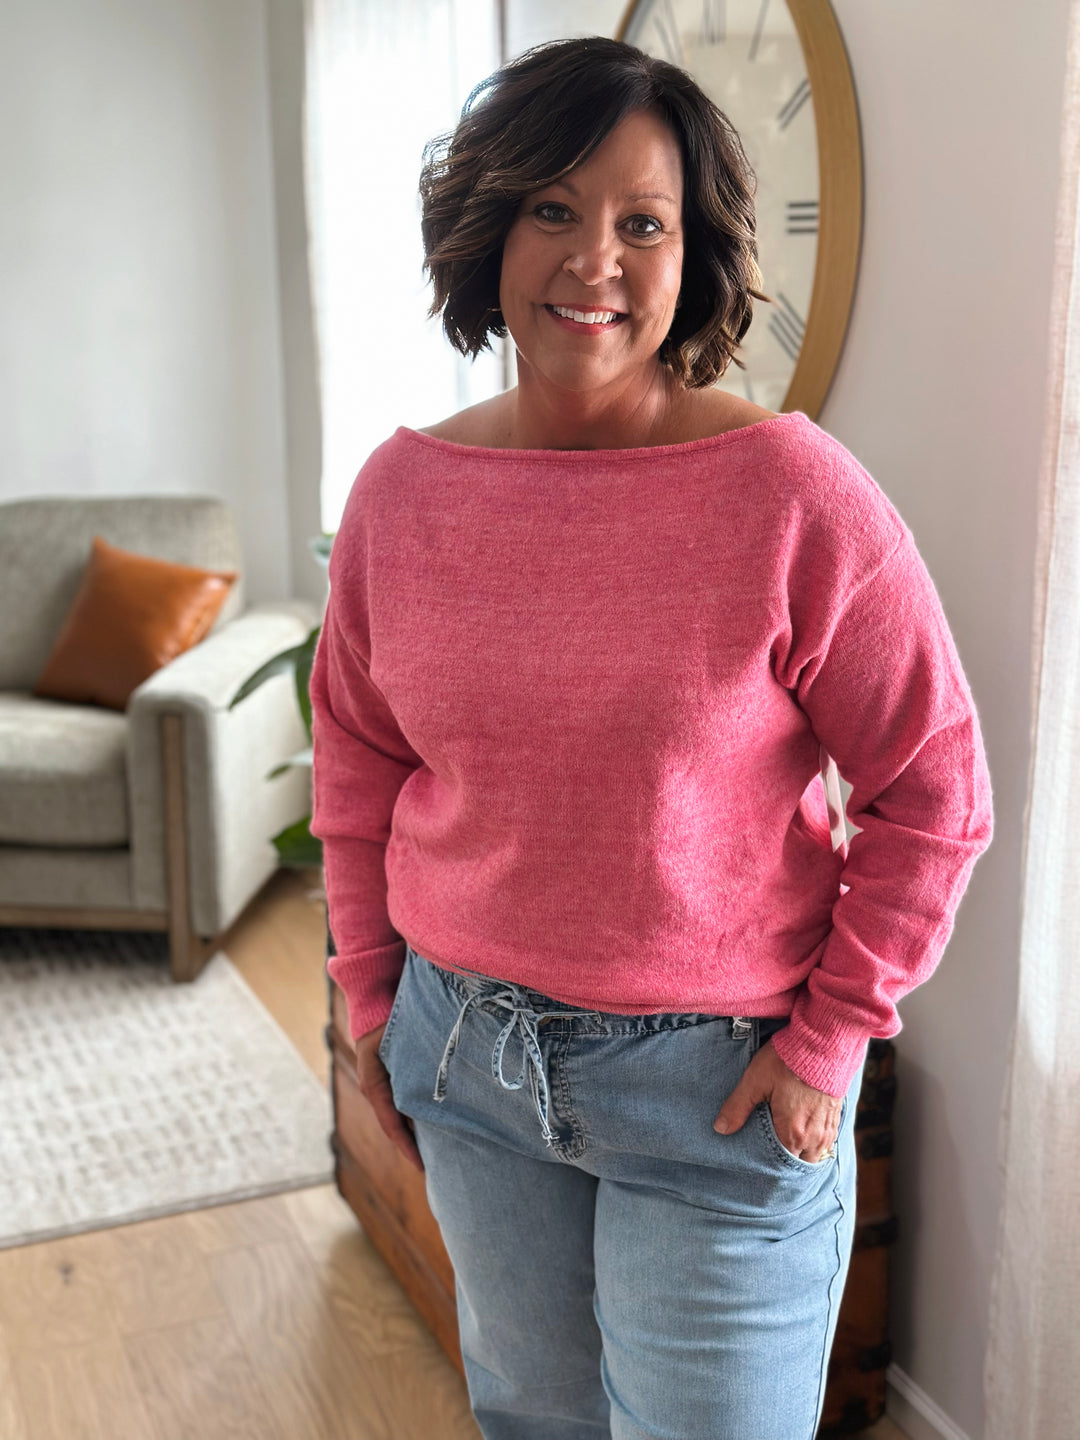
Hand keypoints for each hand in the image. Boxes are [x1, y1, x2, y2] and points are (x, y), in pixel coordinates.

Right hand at [354, 1024, 425, 1172]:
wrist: (376, 996)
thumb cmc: (387, 1016)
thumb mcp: (395, 1041)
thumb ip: (408, 1064)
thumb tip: (426, 1093)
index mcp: (373, 1083)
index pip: (391, 1123)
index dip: (406, 1146)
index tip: (421, 1166)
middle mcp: (375, 1086)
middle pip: (396, 1124)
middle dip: (413, 1145)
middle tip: (434, 1166)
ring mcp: (381, 1081)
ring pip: (400, 1113)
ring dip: (416, 1130)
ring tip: (438, 1150)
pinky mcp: (390, 1074)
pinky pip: (403, 1100)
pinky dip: (416, 1114)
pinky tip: (435, 1120)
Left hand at [713, 1035, 841, 1161]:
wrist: (823, 1042)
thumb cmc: (787, 1061)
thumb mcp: (755, 1081)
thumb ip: (738, 1107)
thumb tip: (720, 1129)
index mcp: (792, 1133)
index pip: (782, 1164)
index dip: (770, 1164)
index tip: (760, 1159)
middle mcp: (814, 1136)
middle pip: (800, 1161)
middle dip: (788, 1159)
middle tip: (772, 1149)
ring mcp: (828, 1127)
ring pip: (816, 1152)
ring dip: (803, 1150)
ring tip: (787, 1139)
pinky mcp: (836, 1114)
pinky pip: (827, 1139)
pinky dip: (816, 1139)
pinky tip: (805, 1127)